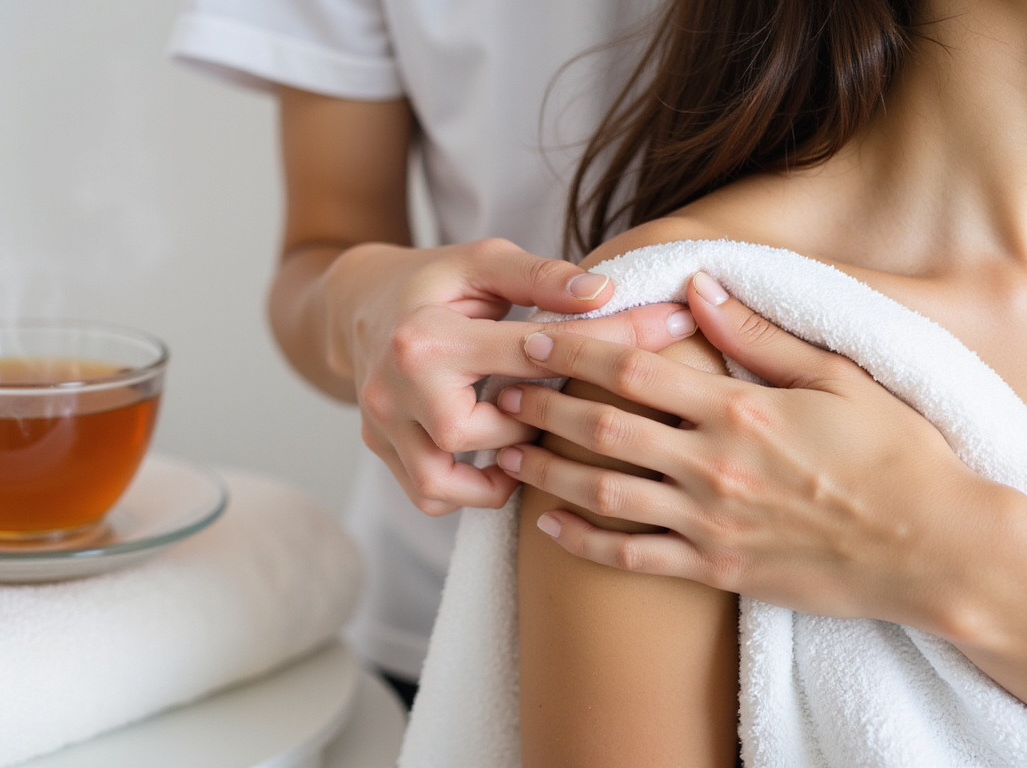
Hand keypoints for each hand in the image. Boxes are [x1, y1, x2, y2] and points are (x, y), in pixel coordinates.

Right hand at [323, 238, 697, 515]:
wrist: (356, 306)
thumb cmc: (433, 281)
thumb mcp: (485, 261)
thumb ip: (542, 278)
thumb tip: (606, 294)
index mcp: (428, 336)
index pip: (536, 354)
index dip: (610, 346)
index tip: (670, 333)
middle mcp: (398, 389)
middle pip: (495, 433)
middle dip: (546, 423)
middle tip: (584, 405)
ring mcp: (382, 427)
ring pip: (453, 484)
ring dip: (503, 471)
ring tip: (537, 440)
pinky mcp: (381, 452)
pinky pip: (432, 496)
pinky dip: (470, 487)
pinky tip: (501, 458)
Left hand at [495, 272, 993, 630]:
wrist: (934, 549)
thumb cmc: (896, 455)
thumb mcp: (839, 377)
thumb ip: (760, 335)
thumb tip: (699, 287)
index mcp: (738, 409)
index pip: (635, 370)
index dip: (576, 351)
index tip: (534, 336)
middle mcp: (712, 464)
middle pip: (603, 428)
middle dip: (544, 407)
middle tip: (500, 391)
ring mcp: (711, 522)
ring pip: (604, 494)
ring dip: (546, 474)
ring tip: (505, 457)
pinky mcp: (717, 570)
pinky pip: (633, 557)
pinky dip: (584, 543)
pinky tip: (549, 528)